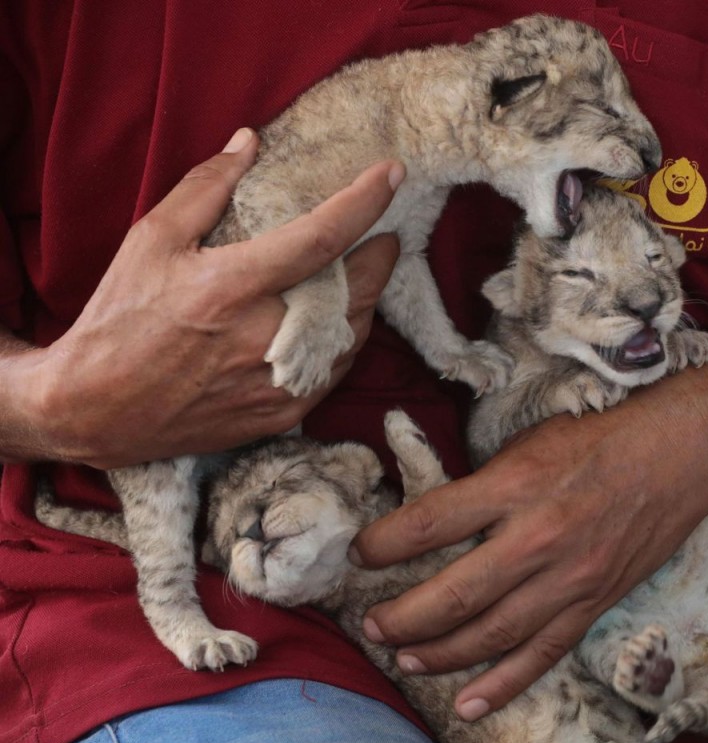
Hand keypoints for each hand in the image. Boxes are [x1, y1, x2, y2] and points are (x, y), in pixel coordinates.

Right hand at [18, 128, 402, 467]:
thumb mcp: (151, 241)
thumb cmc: (119, 318)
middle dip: (380, 259)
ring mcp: (276, 382)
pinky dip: (343, 341)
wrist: (95, 409)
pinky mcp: (282, 415)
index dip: (365, 202)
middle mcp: (261, 338)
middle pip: (357, 291)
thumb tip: (249, 143)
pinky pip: (335, 370)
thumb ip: (205, 188)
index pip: (320, 237)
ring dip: (366, 301)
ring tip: (359, 276)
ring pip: (354, 334)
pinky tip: (335, 322)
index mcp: (230, 288)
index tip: (391, 176)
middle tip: (381, 237)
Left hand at [352, 346, 707, 720]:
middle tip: (369, 625)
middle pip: (453, 593)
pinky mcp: (593, 603)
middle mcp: (538, 537)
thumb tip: (433, 519)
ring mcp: (569, 578)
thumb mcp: (532, 441)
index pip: (430, 523)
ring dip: (439, 654)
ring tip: (403, 659)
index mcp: (516, 485)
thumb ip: (485, 483)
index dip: (383, 544)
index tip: (360, 554)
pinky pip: (542, 654)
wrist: (680, 456)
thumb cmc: (602, 439)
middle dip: (401, 616)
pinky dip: (503, 685)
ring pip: (491, 635)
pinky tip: (467, 705)